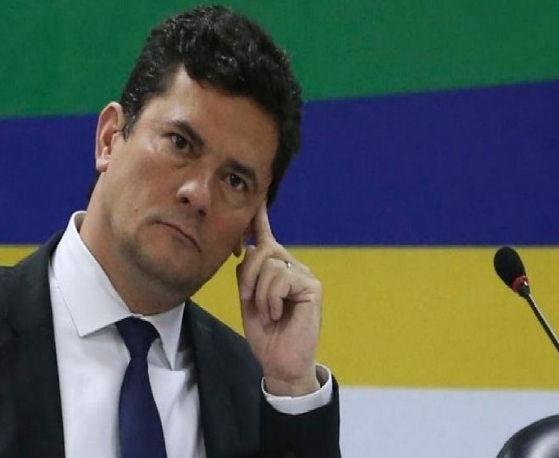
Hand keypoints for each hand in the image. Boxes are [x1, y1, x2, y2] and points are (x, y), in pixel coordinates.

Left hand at [236, 203, 322, 395]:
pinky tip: (277, 313)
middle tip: (249, 300)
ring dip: (259, 292)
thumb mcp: (249, 298)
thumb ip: (248, 272)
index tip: (255, 197)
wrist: (279, 361)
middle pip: (261, 249)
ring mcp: (304, 275)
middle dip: (247, 275)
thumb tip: (247, 246)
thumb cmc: (264, 332)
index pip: (266, 237)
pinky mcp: (312, 287)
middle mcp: (291, 266)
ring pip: (269, 264)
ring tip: (268, 312)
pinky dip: (271, 298)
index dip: (259, 218)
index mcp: (275, 268)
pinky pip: (280, 278)